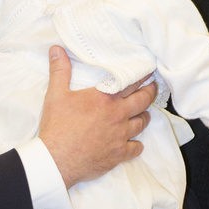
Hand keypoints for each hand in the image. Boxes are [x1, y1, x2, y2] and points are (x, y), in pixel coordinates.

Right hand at [38, 46, 156, 187]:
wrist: (57, 159)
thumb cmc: (57, 127)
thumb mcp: (56, 94)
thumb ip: (60, 71)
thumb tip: (56, 49)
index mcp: (105, 98)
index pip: (131, 83)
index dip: (142, 76)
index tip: (149, 72)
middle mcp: (118, 115)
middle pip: (143, 101)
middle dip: (150, 93)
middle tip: (152, 89)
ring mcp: (121, 136)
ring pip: (142, 123)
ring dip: (144, 117)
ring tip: (143, 114)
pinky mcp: (119, 154)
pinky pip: (136, 148)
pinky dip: (137, 145)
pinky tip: (135, 143)